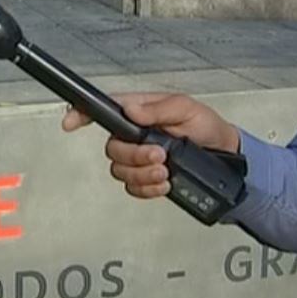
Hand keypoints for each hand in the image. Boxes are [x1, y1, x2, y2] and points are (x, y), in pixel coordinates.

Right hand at [61, 92, 239, 199]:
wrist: (226, 157)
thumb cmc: (205, 126)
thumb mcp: (187, 109)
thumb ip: (159, 109)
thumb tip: (132, 110)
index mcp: (139, 112)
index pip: (104, 110)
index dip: (82, 114)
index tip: (71, 122)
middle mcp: (134, 135)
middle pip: (112, 149)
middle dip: (134, 156)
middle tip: (159, 154)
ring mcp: (138, 159)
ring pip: (120, 171)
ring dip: (142, 174)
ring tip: (165, 170)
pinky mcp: (146, 179)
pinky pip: (132, 189)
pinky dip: (147, 188)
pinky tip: (164, 182)